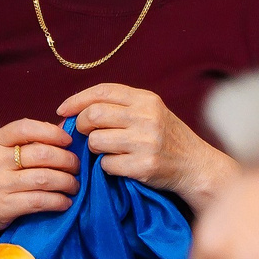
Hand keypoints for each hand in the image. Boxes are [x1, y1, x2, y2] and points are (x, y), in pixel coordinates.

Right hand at [0, 118, 77, 255]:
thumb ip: (27, 142)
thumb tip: (65, 129)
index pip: (26, 128)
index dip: (52, 132)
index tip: (68, 141)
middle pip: (42, 154)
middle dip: (67, 160)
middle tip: (76, 167)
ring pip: (45, 178)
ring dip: (67, 182)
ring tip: (74, 185)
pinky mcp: (4, 206)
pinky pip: (40, 201)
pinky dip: (59, 201)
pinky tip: (65, 202)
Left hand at [54, 84, 235, 208]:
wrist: (196, 165)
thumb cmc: (167, 138)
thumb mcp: (151, 112)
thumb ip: (121, 107)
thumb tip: (75, 111)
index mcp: (146, 99)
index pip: (102, 91)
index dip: (77, 100)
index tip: (63, 110)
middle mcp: (147, 117)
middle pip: (94, 115)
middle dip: (82, 125)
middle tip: (85, 135)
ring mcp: (146, 142)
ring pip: (97, 141)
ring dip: (95, 149)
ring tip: (107, 151)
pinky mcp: (144, 166)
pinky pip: (107, 165)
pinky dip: (107, 167)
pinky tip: (120, 165)